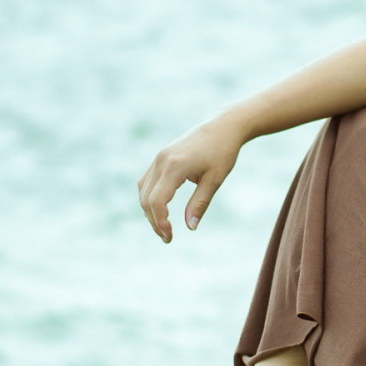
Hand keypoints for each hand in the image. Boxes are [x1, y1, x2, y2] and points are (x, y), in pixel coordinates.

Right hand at [136, 119, 244, 241]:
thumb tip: (190, 227)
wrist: (222, 127)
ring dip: (150, 211)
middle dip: (154, 221)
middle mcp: (161, 161)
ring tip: (164, 227)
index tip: (170, 237)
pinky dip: (150, 198)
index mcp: (175, 166)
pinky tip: (161, 210)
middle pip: (146, 199)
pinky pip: (146, 182)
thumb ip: (200, 203)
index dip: (160, 223)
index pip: (157, 201)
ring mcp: (159, 158)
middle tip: (168, 238)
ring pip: (143, 191)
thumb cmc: (223, 152)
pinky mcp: (160, 157)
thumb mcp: (215, 180)